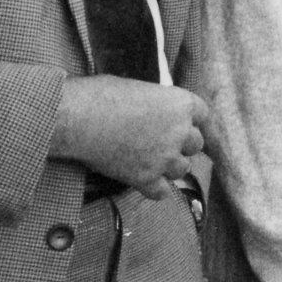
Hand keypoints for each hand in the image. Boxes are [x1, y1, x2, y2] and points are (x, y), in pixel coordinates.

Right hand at [49, 75, 208, 199]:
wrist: (79, 119)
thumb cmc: (102, 95)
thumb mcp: (137, 88)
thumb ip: (155, 103)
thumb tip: (151, 107)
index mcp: (181, 104)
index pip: (202, 114)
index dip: (191, 119)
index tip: (181, 123)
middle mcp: (180, 132)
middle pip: (196, 144)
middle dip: (182, 144)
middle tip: (163, 143)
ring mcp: (165, 158)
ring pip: (182, 169)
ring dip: (169, 167)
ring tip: (152, 162)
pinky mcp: (146, 178)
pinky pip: (161, 193)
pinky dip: (154, 189)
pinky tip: (144, 183)